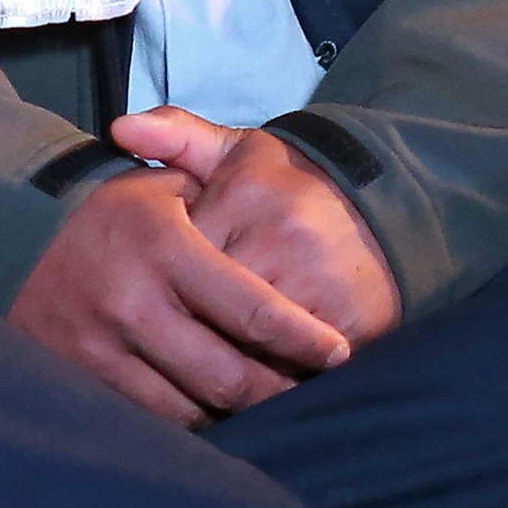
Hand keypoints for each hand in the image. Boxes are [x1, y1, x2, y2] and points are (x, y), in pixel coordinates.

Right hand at [9, 165, 350, 425]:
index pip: (251, 309)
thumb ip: (220, 183)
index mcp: (165, 246)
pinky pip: (154, 421)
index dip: (303, 340)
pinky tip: (215, 412)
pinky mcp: (83, 382)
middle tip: (308, 389)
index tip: (338, 353)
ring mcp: (103, 349)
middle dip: (278, 390)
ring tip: (265, 402)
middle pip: (229, 376)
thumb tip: (285, 200)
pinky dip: (192, 422)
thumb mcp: (161, 182)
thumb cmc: (112, 217)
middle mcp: (133, 302)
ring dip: (236, 413)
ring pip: (194, 409)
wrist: (10, 246)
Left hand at [113, 109, 403, 350]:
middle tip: (169, 347)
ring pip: (249, 344)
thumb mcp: (237, 150)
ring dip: (227, 363)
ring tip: (204, 372)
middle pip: (210, 307)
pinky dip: (272, 378)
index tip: (154, 296)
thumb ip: (177, 136)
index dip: (164, 284)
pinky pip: (294, 365)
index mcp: (243, 194)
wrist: (387, 204)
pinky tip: (253, 380)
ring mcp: (316, 282)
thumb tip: (120, 128)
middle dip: (189, 331)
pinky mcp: (348, 322)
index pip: (181, 256)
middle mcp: (278, 237)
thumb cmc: (292, 184)